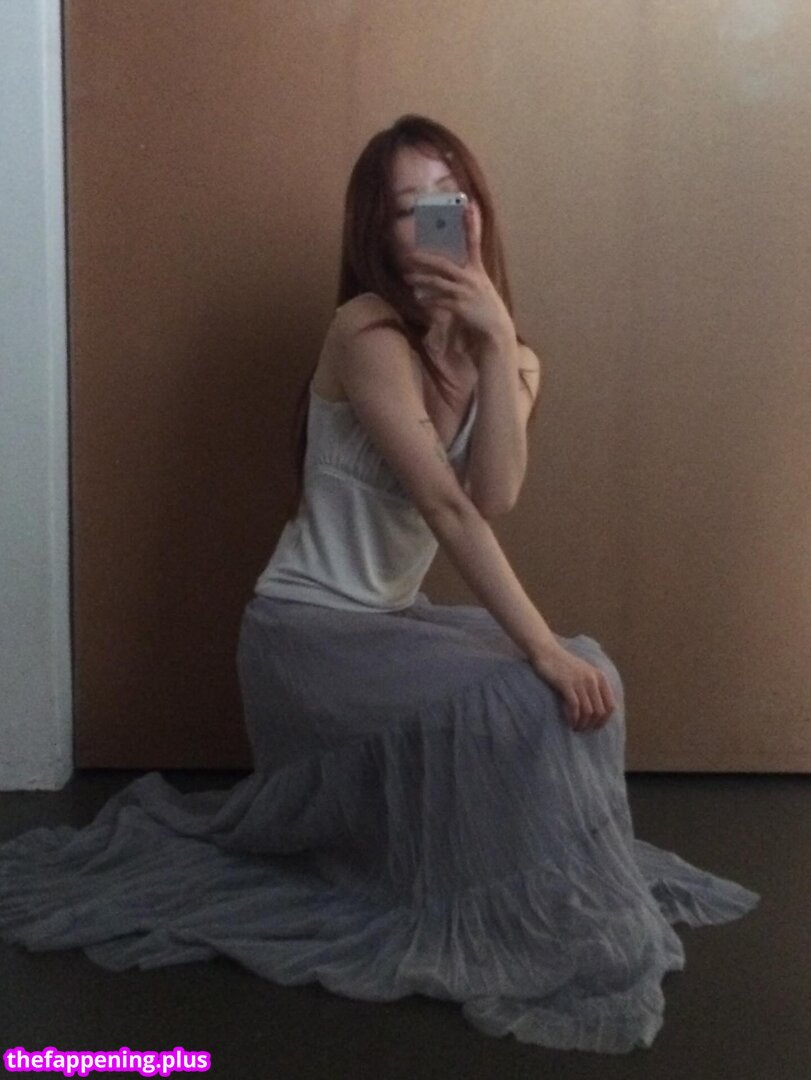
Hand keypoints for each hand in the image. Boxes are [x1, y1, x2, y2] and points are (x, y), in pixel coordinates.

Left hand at [402, 202, 514, 348]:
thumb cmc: (485, 305)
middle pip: (443, 264)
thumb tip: (447, 268)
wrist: (496, 328)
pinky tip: (419, 300)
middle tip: (409, 255)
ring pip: (437, 283)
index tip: (468, 205)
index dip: (471, 223)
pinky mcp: (460, 308)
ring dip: (420, 279)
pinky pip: (439, 302)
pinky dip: (428, 301)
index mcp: (477, 269)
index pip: (474, 242)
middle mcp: (471, 278)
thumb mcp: (480, 285)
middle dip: (424, 259)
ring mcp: (465, 293)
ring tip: (407, 277)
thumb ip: (467, 274)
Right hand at [530, 642, 616, 731]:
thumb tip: (598, 709)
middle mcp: (593, 680)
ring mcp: (580, 682)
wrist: (547, 651)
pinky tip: (570, 723)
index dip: (605, 720)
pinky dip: (574, 719)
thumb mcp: (585, 672)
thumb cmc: (564, 664)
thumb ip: (593, 686)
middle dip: (593, 725)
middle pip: (600, 711)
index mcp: (600, 677)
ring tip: (576, 728)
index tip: (595, 727)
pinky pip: (575, 707)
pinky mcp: (567, 684)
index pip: (611, 705)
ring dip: (583, 724)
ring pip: (588, 711)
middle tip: (584, 730)